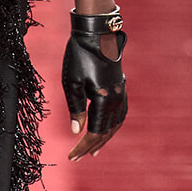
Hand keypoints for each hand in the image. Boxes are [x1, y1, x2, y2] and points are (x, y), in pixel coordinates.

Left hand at [62, 24, 126, 160]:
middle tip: (78, 157)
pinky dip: (113, 124)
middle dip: (92, 146)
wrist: (96, 32)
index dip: (82, 146)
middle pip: (106, 131)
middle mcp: (116, 98)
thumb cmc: (79, 55)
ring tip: (94, 149)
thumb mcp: (71, 82)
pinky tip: (107, 128)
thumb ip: (75, 109)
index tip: (71, 157)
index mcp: (103, 99)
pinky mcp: (120, 86)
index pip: (94, 132)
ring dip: (105, 138)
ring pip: (116, 123)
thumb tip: (76, 132)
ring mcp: (120, 92)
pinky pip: (120, 112)